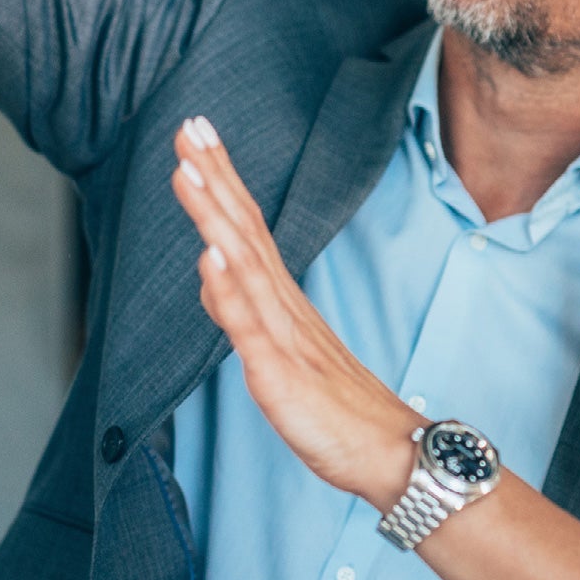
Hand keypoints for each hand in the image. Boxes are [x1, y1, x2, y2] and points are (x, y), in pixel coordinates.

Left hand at [170, 117, 426, 508]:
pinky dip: (231, 290)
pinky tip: (211, 257)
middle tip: (190, 127)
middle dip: (214, 178)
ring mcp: (285, 336)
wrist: (388, 452)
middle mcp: (285, 307)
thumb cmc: (338, 409)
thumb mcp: (279, 356)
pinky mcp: (281, 373)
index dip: (222, 181)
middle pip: (245, 231)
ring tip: (191, 172)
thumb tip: (211, 270)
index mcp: (284, 302)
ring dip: (216, 216)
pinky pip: (253, 329)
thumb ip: (244, 311)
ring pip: (245, 266)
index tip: (199, 136)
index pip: (248, 229)